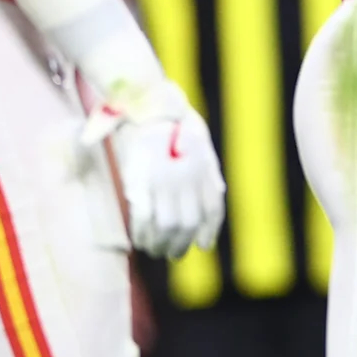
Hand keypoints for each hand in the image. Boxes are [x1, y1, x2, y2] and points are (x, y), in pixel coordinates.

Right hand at [82, 77, 223, 258]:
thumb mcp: (201, 141)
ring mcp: (163, 180)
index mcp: (204, 167)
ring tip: (156, 250)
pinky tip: (139, 239)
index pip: (212, 209)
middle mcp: (187, 177)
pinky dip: (141, 233)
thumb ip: (208, 169)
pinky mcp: (139, 180)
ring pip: (167, 225)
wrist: (148, 104)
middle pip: (189, 223)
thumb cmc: (174, 122)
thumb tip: (217, 192)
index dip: (209, 231)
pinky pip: (143, 217)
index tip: (204, 244)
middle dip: (182, 243)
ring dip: (161, 243)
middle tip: (175, 252)